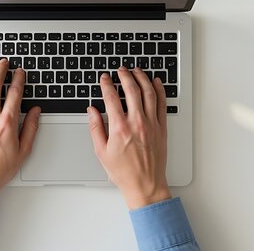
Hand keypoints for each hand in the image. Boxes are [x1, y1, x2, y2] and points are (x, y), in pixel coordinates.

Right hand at [87, 68, 171, 209]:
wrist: (145, 185)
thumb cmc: (123, 172)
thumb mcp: (101, 151)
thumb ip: (95, 128)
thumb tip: (92, 110)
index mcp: (120, 128)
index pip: (111, 98)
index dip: (107, 84)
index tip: (104, 78)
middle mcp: (137, 123)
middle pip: (131, 90)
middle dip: (125, 76)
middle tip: (120, 69)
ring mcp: (151, 124)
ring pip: (148, 93)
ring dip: (142, 78)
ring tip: (136, 70)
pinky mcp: (161, 128)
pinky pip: (162, 104)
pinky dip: (159, 90)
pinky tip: (156, 82)